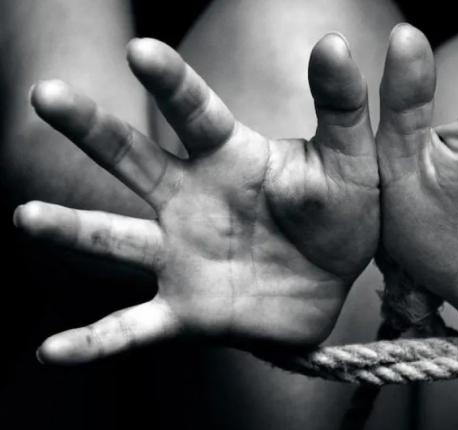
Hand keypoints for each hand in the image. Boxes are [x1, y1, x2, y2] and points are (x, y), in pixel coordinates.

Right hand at [15, 35, 378, 363]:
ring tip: (26, 216)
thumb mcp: (350, 161)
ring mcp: (180, 255)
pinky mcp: (183, 310)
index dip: (170, 82)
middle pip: (131, 159)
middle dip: (91, 128)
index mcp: (230, 157)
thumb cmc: (340, 212)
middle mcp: (190, 200)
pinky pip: (131, 328)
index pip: (195, 112)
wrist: (335, 284)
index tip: (141, 50)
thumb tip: (334, 41)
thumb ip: (342, 105)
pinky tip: (50, 353)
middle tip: (45, 94)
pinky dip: (93, 341)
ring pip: (115, 240)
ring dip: (70, 228)